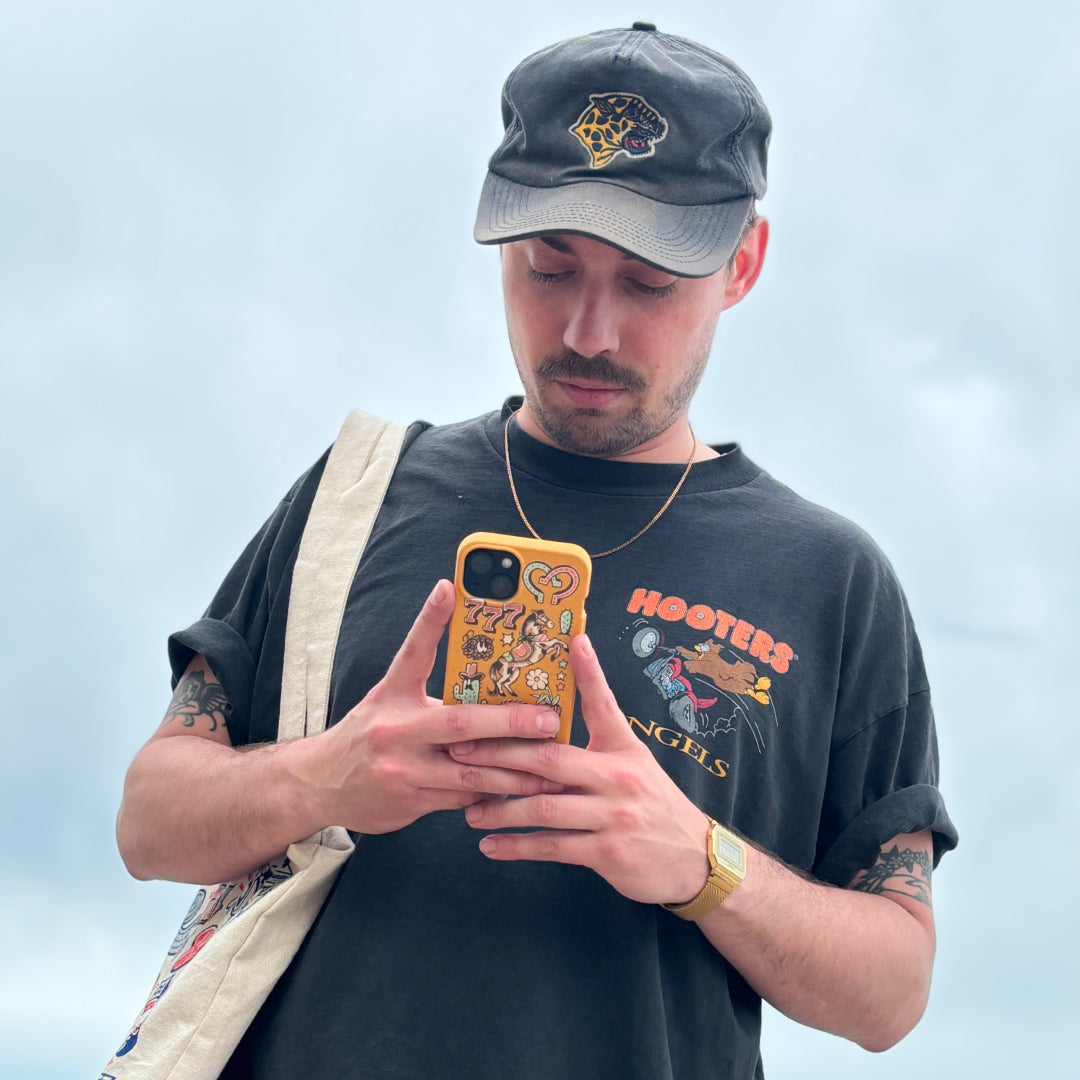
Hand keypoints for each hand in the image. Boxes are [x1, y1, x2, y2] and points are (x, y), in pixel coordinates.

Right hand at [311, 580, 566, 834]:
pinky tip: (523, 794)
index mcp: (391, 695)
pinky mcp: (410, 801)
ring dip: (515, 771)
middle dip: (510, 722)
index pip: (413, 651)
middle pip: (460, 723)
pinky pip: (462, 799)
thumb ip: (428, 693)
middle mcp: (396, 729)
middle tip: (549, 718)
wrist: (318, 785)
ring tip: (552, 766)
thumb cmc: (367, 735)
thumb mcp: (387, 702)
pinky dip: (493, 795)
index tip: (449, 588)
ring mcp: (403, 769)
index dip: (431, 619)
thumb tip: (484, 677)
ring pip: (470, 771)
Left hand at [449, 633, 710, 904]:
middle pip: (549, 759)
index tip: (573, 638)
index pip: (602, 703)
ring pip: (544, 807)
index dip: (589, 671)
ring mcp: (614, 816)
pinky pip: (553, 847)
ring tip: (468, 809)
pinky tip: (490, 846)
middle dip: (500, 754)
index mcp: (624, 749)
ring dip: (501, 809)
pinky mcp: (608, 853)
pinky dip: (518, 846)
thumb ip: (598, 743)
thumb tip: (554, 718)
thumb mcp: (635, 764)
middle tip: (461, 750)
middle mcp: (619, 777)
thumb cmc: (654, 805)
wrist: (696, 860)